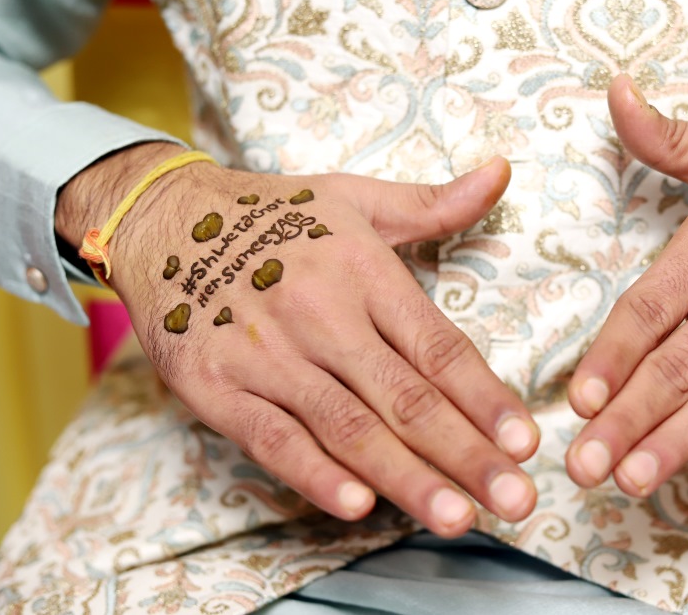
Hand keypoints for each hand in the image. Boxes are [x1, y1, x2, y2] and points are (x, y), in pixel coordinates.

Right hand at [56, 145, 538, 536]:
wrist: (160, 220)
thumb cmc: (274, 215)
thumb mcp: (355, 197)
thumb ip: (434, 203)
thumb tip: (502, 171)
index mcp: (363, 270)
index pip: (438, 346)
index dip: (485, 398)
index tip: (526, 441)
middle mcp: (320, 314)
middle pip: (404, 396)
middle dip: (465, 454)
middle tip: (515, 499)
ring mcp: (266, 354)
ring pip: (347, 427)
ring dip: (406, 478)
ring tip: (456, 516)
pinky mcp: (216, 386)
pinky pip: (272, 439)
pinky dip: (314, 475)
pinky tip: (358, 504)